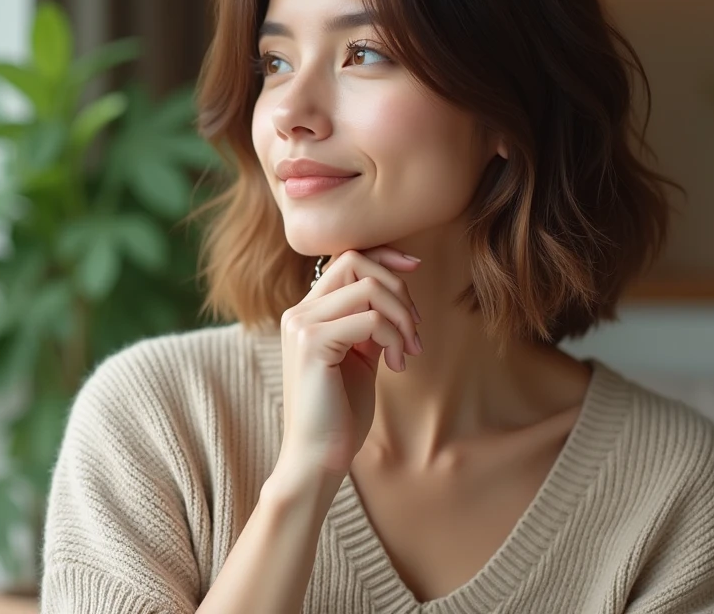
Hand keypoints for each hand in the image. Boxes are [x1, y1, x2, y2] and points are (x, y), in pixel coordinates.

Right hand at [275, 248, 422, 479]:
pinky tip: (397, 366)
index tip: (415, 266)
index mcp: (307, 313)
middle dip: (398, 288)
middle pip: (356, 262)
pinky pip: (370, 319)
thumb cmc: (340, 413)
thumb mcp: (360, 357)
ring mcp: (301, 325)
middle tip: (414, 331)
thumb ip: (370, 323)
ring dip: (402, 317)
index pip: (346, 259)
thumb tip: (397, 292)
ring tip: (409, 351)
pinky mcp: (311, 343)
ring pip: (368, 288)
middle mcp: (298, 312)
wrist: (317, 458)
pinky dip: (393, 337)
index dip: (384, 256)